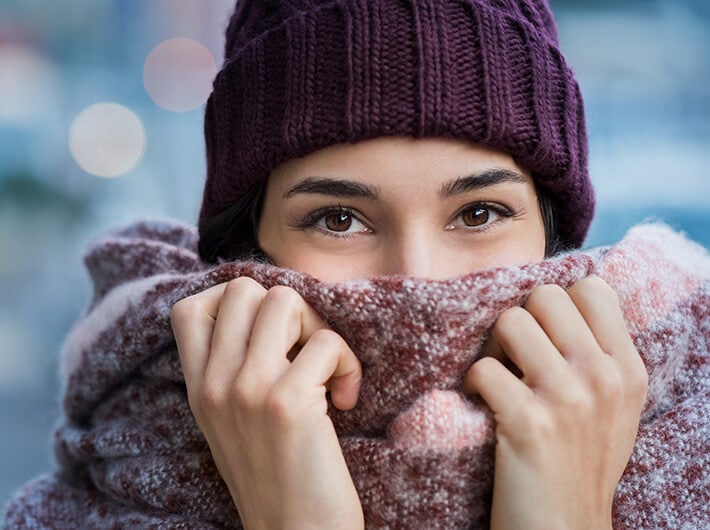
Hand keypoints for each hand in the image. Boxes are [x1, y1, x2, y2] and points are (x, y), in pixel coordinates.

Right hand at [170, 278, 363, 529]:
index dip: (234, 302)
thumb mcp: (232, 423)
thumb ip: (233, 372)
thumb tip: (269, 312)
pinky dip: (348, 364)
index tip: (269, 334)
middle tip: (304, 350)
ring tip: (326, 371)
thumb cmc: (277, 477)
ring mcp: (247, 390)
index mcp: (198, 389)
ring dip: (318, 328)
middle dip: (287, 308)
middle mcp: (215, 384)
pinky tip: (346, 401)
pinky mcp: (286, 402)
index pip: (190, 309)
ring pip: (284, 300)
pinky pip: (327, 342)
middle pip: (244, 289)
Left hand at [462, 277, 647, 529]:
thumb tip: (557, 302)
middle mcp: (603, 377)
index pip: (592, 288)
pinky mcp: (529, 423)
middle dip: (521, 320)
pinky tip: (481, 405)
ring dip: (492, 349)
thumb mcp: (613, 407)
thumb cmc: (580, 463)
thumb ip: (597, 355)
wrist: (564, 529)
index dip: (557, 304)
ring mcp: (568, 398)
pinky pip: (483, 368)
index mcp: (627, 368)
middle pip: (544, 297)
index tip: (544, 335)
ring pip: (510, 322)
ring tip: (497, 380)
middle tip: (513, 357)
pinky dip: (472, 384)